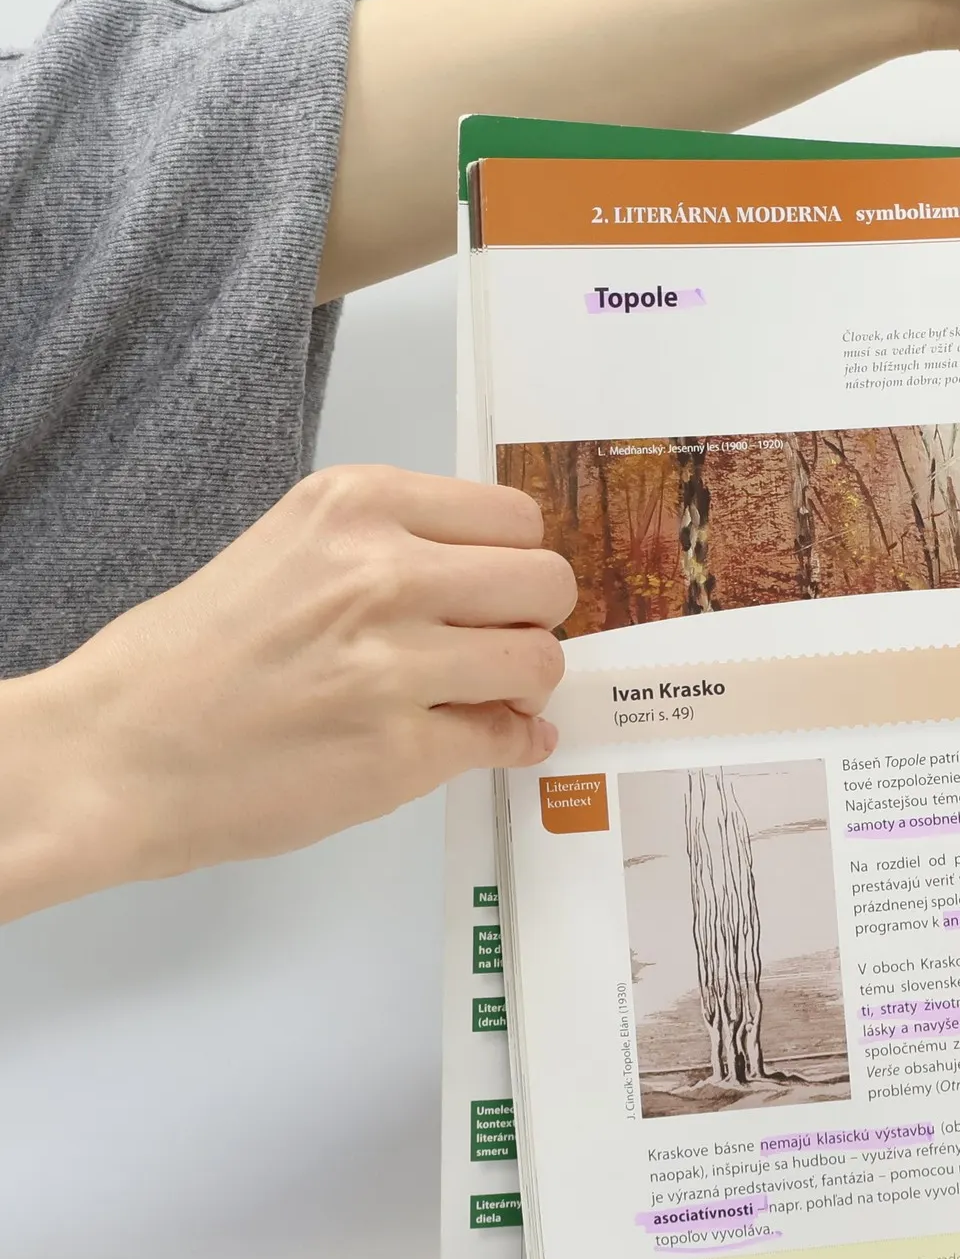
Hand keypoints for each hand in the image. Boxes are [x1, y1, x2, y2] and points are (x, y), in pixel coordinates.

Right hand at [0, 464, 573, 920]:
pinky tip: (484, 742)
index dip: (515, 563)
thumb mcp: (290, 552)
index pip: (514, 516)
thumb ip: (391, 553)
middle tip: (496, 648)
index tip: (495, 593)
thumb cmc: (189, 657)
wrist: (114, 752)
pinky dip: (511, 745)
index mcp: (356, 506)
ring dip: (524, 688)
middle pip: (547, 582)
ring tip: (483, 698)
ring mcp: (396, 663)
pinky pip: (508, 738)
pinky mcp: (402, 750)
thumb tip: (494, 585)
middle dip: (534, 621)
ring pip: (540, 662)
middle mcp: (383, 571)